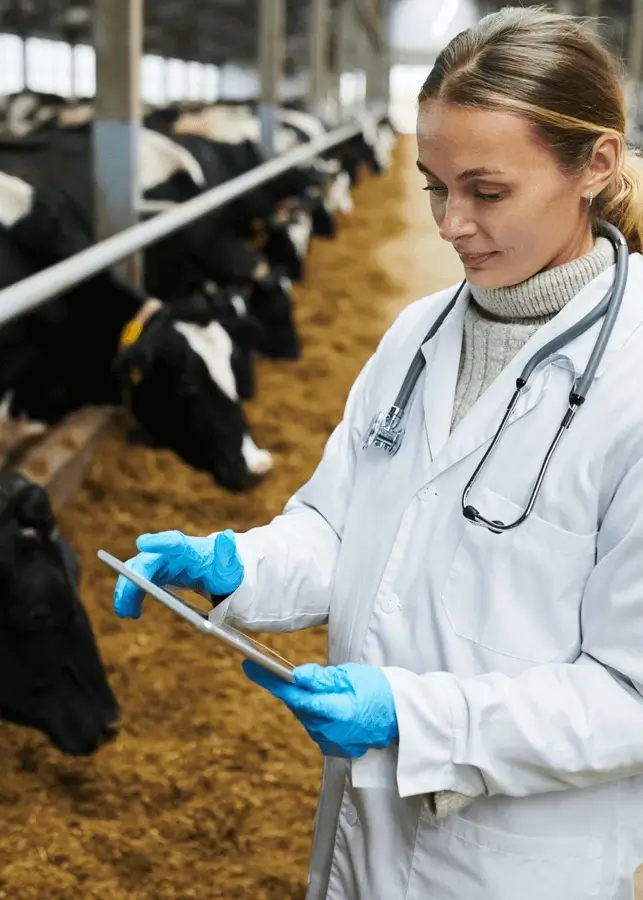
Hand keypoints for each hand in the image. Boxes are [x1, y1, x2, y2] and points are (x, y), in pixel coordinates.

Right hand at [114, 529, 243, 618]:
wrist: (218, 574)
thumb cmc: (223, 569)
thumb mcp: (230, 567)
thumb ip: (227, 553)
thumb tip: (227, 535)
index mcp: (191, 549)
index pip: (174, 542)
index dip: (158, 542)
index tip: (142, 543)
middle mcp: (171, 553)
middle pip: (147, 560)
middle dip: (133, 578)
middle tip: (125, 600)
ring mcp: (161, 562)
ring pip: (137, 571)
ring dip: (127, 590)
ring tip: (125, 611)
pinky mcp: (156, 573)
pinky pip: (138, 582)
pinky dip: (131, 595)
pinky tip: (131, 611)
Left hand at [242, 660, 397, 757]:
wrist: (403, 714)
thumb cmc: (380, 689)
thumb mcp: (352, 675)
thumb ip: (323, 679)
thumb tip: (297, 676)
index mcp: (337, 712)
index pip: (295, 695)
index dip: (270, 681)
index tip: (249, 667)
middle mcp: (332, 732)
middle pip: (299, 707)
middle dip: (291, 689)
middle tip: (284, 672)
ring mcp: (333, 743)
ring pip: (306, 717)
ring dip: (306, 702)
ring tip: (320, 689)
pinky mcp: (335, 748)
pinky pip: (316, 727)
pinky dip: (317, 714)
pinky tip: (329, 705)